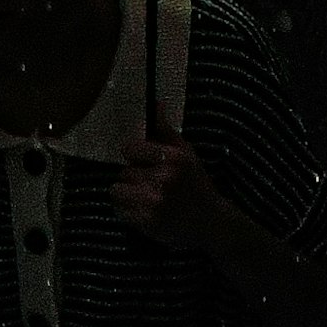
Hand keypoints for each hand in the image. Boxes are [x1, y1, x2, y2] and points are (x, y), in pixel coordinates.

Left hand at [115, 134, 239, 266]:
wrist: (209, 221)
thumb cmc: (195, 183)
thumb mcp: (186, 152)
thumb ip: (166, 130)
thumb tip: (155, 104)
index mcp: (173, 158)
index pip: (131, 147)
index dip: (133, 152)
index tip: (140, 158)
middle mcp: (164, 179)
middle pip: (125, 171)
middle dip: (134, 175)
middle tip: (150, 181)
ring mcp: (154, 202)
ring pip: (117, 190)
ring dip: (127, 192)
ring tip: (144, 195)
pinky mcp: (146, 222)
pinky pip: (119, 210)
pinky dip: (127, 209)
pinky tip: (144, 209)